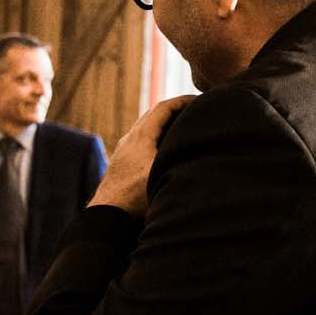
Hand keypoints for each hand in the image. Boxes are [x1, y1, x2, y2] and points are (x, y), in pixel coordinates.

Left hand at [89, 95, 195, 216]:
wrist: (107, 216)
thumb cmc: (135, 197)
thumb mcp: (163, 173)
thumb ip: (182, 158)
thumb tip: (208, 151)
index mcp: (141, 136)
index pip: (163, 108)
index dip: (181, 101)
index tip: (198, 98)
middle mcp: (129, 139)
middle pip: (152, 115)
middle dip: (173, 109)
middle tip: (191, 110)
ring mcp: (122, 151)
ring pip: (144, 128)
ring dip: (161, 123)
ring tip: (178, 128)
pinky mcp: (120, 164)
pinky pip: (138, 142)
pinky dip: (153, 138)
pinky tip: (160, 151)